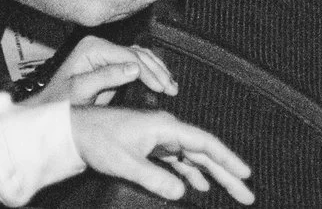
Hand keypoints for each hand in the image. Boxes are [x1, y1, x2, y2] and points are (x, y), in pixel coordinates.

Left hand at [29, 35, 177, 107]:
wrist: (50, 112)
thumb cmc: (59, 102)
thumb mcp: (80, 90)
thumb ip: (106, 78)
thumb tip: (135, 69)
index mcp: (92, 47)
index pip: (129, 55)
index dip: (149, 72)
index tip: (161, 88)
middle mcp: (101, 46)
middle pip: (138, 54)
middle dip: (157, 72)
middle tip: (171, 89)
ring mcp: (107, 54)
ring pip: (140, 56)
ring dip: (158, 71)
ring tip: (171, 86)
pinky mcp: (111, 65)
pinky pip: (136, 63)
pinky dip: (151, 72)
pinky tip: (161, 82)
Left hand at [72, 108, 254, 204]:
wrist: (74, 131)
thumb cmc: (97, 140)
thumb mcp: (126, 162)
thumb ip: (155, 178)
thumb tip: (183, 191)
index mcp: (164, 127)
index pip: (204, 143)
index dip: (227, 159)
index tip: (245, 174)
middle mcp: (166, 129)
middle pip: (204, 152)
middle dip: (226, 173)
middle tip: (246, 194)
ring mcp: (158, 138)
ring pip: (193, 158)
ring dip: (212, 175)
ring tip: (232, 192)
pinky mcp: (149, 146)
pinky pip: (178, 160)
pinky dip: (191, 173)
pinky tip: (198, 185)